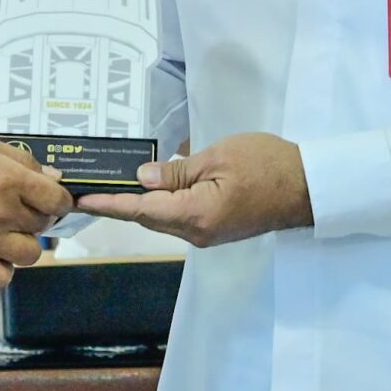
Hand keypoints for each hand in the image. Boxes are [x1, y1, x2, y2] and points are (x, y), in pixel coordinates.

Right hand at [0, 129, 71, 286]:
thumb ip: (18, 159)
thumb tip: (51, 176)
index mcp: (7, 179)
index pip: (57, 198)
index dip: (60, 199)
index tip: (52, 199)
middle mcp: (1, 212)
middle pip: (43, 225)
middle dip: (37, 217)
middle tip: (20, 210)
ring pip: (30, 255)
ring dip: (23, 244)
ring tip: (8, 233)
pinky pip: (2, 278)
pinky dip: (3, 269)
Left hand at [74, 133, 312, 247]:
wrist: (310, 186)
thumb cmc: (268, 164)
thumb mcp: (219, 156)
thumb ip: (178, 171)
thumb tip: (143, 178)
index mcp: (196, 215)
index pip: (141, 210)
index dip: (109, 203)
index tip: (80, 200)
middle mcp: (197, 233)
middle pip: (148, 218)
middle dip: (119, 203)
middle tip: (89, 187)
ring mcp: (208, 234)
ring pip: (163, 219)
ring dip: (139, 205)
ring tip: (111, 186)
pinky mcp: (217, 229)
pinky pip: (179, 218)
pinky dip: (160, 205)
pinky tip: (149, 190)